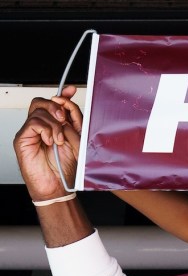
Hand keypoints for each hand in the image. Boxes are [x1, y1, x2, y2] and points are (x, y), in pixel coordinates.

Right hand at [14, 85, 82, 201]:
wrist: (57, 185)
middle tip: (64, 119)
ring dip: (54, 124)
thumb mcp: (76, 141)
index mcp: (54, 125)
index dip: (62, 94)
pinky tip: (50, 141)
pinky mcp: (22, 138)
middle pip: (42, 102)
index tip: (71, 90)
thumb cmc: (64, 167)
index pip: (54, 103)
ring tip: (59, 140)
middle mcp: (41, 127)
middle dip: (56, 106)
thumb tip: (70, 105)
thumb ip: (74, 123)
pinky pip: (33, 122)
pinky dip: (45, 130)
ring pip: (38, 111)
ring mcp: (30, 132)